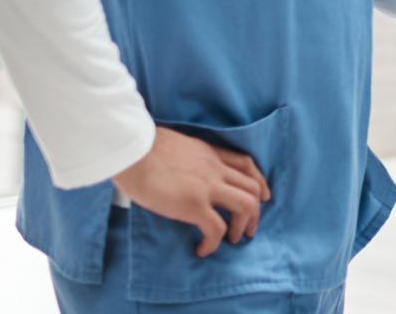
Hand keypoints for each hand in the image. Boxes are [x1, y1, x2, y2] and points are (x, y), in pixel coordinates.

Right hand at [111, 127, 270, 257]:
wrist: (131, 149)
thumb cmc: (142, 147)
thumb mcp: (176, 146)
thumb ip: (187, 159)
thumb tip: (180, 172)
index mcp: (209, 154)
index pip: (246, 164)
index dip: (259, 182)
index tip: (263, 196)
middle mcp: (214, 169)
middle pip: (252, 188)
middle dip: (255, 212)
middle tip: (247, 230)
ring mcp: (207, 186)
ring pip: (246, 205)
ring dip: (242, 226)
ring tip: (230, 240)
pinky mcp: (193, 204)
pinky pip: (217, 228)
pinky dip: (214, 243)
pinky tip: (202, 249)